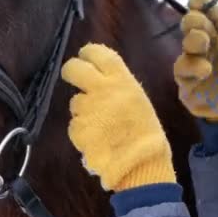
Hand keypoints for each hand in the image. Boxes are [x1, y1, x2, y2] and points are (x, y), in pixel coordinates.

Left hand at [61, 43, 175, 191]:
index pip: (99, 55)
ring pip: (75, 103)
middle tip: (73, 76)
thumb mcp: (138, 101)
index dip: (89, 53)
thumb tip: (101, 82)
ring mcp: (88, 109)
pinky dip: (82, 132)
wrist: (141, 163)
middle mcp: (102, 89)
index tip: (85, 55)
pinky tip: (96, 140)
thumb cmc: (146, 133)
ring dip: (83, 111)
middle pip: (74, 68)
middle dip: (71, 70)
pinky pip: (75, 126)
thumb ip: (119, 89)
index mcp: (122, 80)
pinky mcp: (78, 129)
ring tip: (99, 126)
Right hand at [174, 0, 217, 121]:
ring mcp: (193, 59)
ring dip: (194, 40)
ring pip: (186, 42)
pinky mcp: (186, 79)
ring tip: (205, 44)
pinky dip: (193, 66)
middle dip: (195, 20)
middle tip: (206, 29)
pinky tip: (205, 69)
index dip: (200, 3)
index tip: (196, 1)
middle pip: (191, 22)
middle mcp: (204, 42)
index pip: (208, 11)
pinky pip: (182, 68)